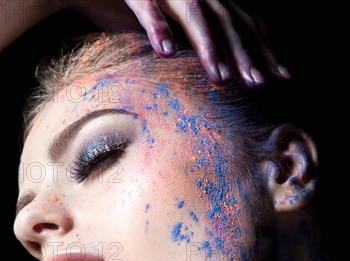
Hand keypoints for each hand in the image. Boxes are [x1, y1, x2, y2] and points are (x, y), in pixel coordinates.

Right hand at [69, 0, 290, 84]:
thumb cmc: (146, 4)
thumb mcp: (185, 18)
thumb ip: (216, 29)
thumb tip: (254, 37)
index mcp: (208, 0)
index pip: (243, 26)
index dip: (263, 52)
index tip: (282, 79)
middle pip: (225, 23)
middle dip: (243, 55)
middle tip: (257, 85)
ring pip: (194, 16)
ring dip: (208, 47)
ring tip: (220, 77)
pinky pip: (147, 8)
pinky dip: (157, 28)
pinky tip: (165, 52)